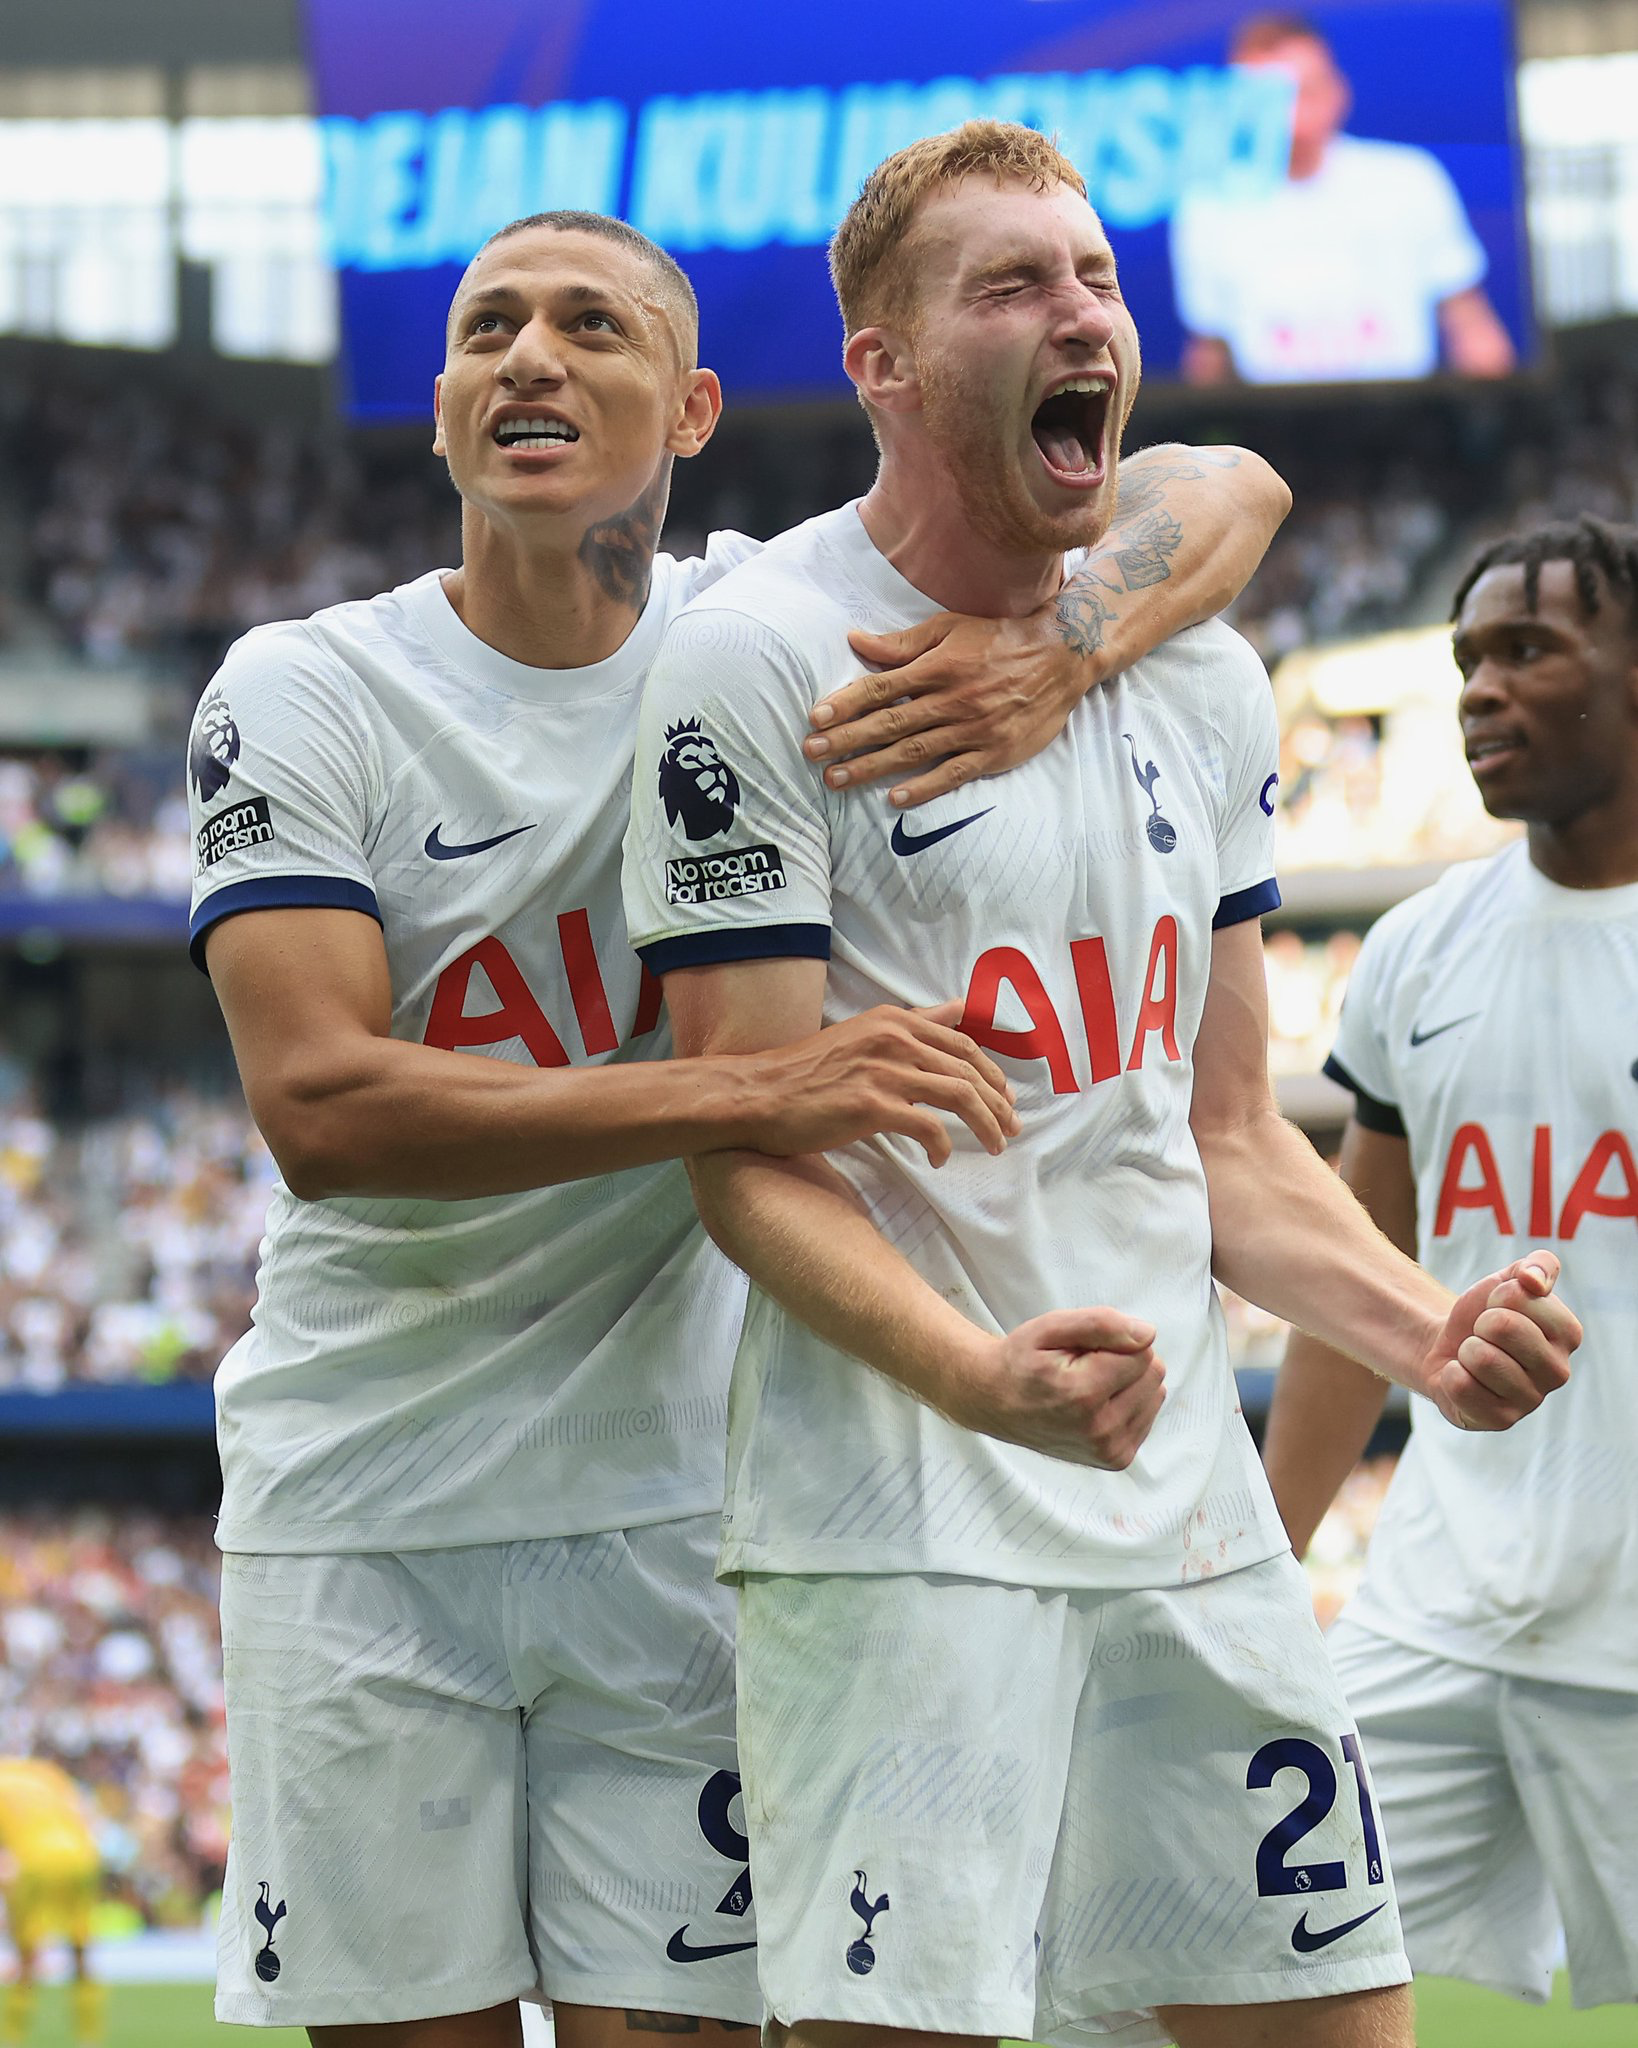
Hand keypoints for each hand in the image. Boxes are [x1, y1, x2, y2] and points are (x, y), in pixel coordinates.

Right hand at [747, 1000, 1019, 1165]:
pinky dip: (942, 1146)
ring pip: (960, 1096)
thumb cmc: (807, 1072)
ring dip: (985, 1124)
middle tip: (1010, 1129)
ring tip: (993, 1146)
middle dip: (998, 1103)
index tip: (1005, 1100)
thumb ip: (916, 1022)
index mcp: (894, 1020)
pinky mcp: (871, 1106)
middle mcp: (893, 1039)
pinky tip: (939, 1159)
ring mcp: (883, 1071)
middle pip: (969, 1070)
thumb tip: (960, 1007)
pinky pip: (928, 1127)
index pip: (964, 1045)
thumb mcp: (865, 1033)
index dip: (993, 1075)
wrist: (757, 1094)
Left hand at [801, 611, 1085, 808]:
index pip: (883, 687)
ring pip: (914, 751)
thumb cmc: (1000, 640)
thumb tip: (855, 641)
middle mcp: (953, 699)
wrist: (1062, 657)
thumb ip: (903, 643)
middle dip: (848, 739)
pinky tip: (895, 798)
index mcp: (939, 666)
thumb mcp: (951, 628)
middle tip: (812, 753)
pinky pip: (952, 774)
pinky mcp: (993, 752)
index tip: (817, 718)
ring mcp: (973, 729)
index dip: (847, 703)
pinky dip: (923, 788)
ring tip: (837, 779)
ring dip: (872, 767)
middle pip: (890, 723)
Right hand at [946, 1307, 1165, 1466]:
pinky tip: (1096, 1403)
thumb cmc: (1022, 1361)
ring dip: (1127, 1382)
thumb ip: (1100, 1324)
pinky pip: (1148, 1414)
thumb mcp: (1050, 1327)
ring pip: (1155, 1393)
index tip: (1083, 1349)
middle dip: (1124, 1360)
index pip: (1142, 1352)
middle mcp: (1100, 1429)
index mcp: (1084, 1395)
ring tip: (1088, 1384)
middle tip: (1084, 1366)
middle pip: (1153, 1373)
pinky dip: (1127, 1402)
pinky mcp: (1116, 1459)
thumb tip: (1148, 1335)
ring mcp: (1109, 1450)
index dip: (1115, 1341)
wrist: (996, 1403)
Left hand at [1418, 1252, 1580, 1429]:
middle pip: (1501, 1326)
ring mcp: (1530, 1400)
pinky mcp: (1500, 1420)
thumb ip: (1537, 1265)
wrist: (1450, 1345)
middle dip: (1480, 1324)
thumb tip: (1533, 1281)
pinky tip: (1466, 1378)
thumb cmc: (1486, 1313)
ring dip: (1466, 1350)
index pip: (1520, 1297)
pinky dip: (1452, 1374)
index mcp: (1568, 1333)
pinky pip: (1461, 1387)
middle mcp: (1558, 1372)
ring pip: (1480, 1358)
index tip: (1500, 1309)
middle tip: (1484, 1334)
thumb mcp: (1509, 1279)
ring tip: (1475, 1357)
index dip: (1497, 1297)